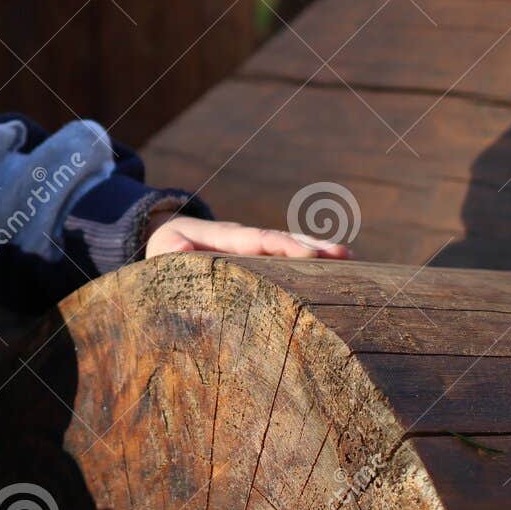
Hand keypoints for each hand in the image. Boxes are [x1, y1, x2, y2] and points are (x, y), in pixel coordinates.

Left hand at [144, 213, 354, 259]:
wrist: (168, 238)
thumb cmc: (165, 250)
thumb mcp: (161, 251)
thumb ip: (170, 250)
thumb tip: (178, 248)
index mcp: (223, 238)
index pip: (257, 240)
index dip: (282, 246)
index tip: (308, 254)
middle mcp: (244, 239)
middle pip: (282, 240)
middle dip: (312, 246)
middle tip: (344, 255)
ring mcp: (254, 248)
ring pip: (289, 246)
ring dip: (318, 252)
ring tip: (350, 258)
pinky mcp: (258, 258)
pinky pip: (286, 259)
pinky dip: (310, 263)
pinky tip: (336, 271)